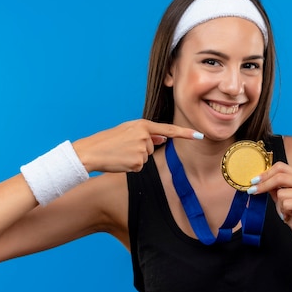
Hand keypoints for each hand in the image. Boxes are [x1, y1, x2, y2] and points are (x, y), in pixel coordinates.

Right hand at [73, 120, 202, 172]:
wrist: (91, 151)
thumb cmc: (107, 141)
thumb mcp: (127, 132)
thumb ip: (147, 135)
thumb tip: (163, 138)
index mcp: (142, 125)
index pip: (168, 130)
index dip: (186, 134)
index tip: (200, 135)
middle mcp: (144, 136)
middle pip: (152, 147)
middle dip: (140, 150)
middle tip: (122, 147)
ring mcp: (141, 149)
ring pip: (146, 158)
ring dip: (134, 159)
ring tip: (120, 153)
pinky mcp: (137, 162)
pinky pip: (140, 167)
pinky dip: (131, 167)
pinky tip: (120, 161)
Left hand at [249, 162, 291, 245]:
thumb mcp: (281, 197)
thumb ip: (273, 187)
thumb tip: (259, 179)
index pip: (281, 167)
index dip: (265, 173)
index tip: (254, 180)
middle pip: (280, 177)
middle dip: (264, 184)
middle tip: (252, 190)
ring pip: (281, 193)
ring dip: (279, 205)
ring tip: (286, 211)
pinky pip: (285, 204)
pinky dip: (284, 211)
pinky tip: (291, 215)